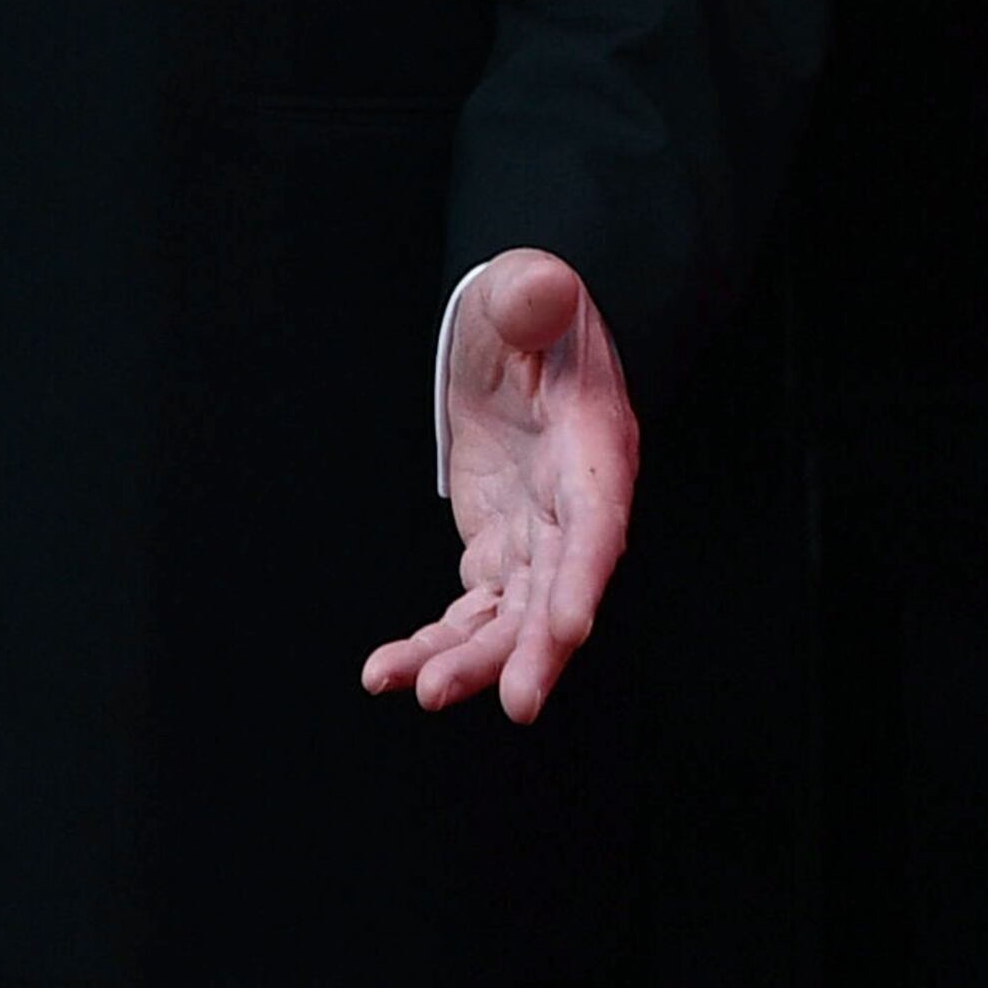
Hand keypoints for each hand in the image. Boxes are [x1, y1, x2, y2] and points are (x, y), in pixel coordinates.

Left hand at [359, 250, 636, 725]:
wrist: (517, 332)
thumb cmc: (531, 306)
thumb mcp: (531, 287)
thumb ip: (536, 293)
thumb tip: (543, 284)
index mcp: (593, 445)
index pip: (596, 518)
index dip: (584, 574)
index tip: (569, 628)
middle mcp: (573, 505)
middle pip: (558, 589)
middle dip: (533, 648)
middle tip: (511, 703)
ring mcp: (535, 532)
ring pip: (510, 615)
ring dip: (471, 659)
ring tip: (418, 692)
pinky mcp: (498, 545)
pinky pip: (472, 608)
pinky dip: (437, 642)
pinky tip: (390, 673)